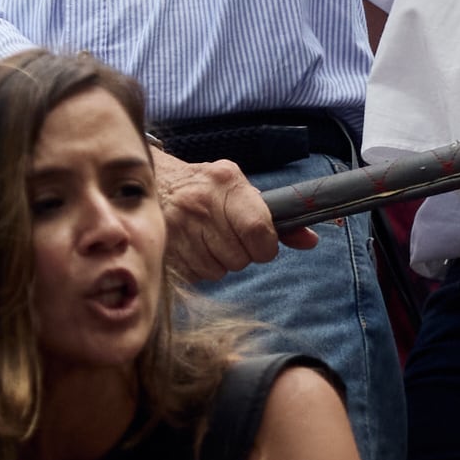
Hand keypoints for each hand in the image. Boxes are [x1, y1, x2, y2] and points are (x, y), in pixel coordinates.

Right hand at [153, 148, 308, 284]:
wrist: (148, 183)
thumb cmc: (203, 188)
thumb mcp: (238, 190)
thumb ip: (274, 217)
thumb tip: (310, 241)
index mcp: (226, 183)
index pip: (259, 230)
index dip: (265, 247)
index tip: (261, 245)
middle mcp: (201, 205)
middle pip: (240, 257)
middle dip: (240, 254)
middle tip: (226, 237)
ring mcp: (178, 228)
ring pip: (218, 271)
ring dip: (217, 262)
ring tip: (205, 240)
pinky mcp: (163, 250)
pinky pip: (196, 276)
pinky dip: (198, 267)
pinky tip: (190, 247)